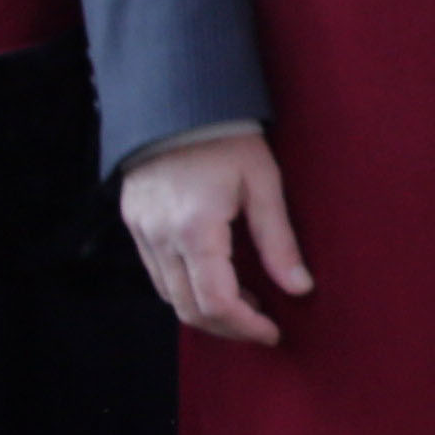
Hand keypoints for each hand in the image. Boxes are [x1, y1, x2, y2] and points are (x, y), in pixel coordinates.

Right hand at [119, 132, 305, 346]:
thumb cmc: (228, 138)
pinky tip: (217, 280)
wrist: (178, 103)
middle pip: (188, 308)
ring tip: (247, 304)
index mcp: (195, 229)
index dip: (245, 326)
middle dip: (227, 326)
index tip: (272, 332)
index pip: (216, 301)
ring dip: (205, 310)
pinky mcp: (134, 225)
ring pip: (168, 296)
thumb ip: (279, 240)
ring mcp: (141, 233)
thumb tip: (300, 287)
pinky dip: (185, 289)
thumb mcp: (264, 183)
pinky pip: (156, 274)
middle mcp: (160, 238)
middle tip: (262, 325)